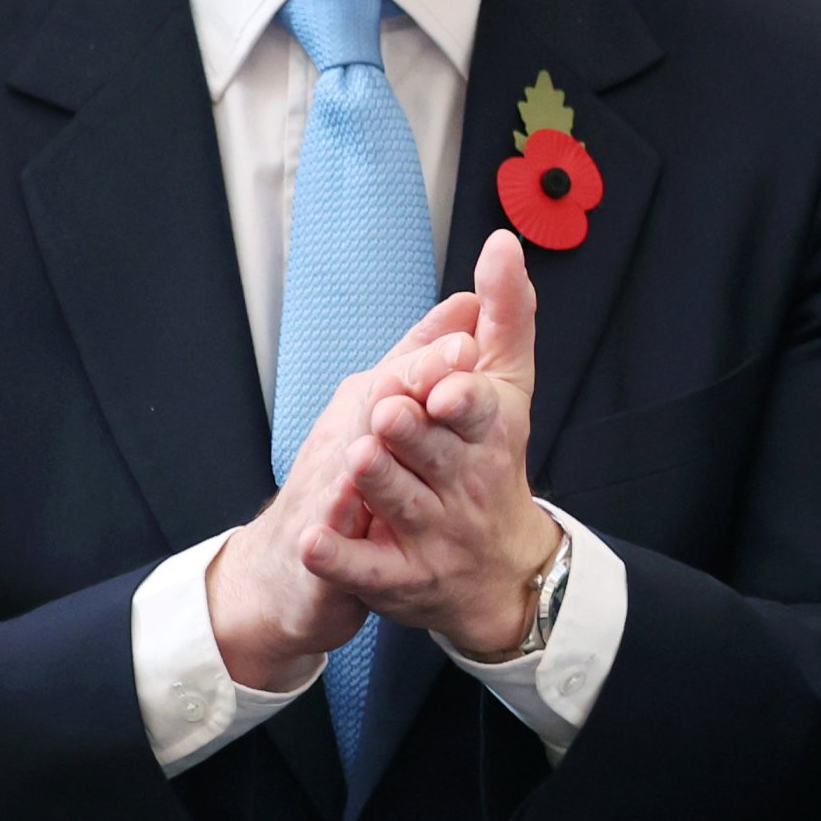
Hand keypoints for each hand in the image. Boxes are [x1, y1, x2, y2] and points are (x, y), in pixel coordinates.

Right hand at [202, 292, 491, 687]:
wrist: (294, 565)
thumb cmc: (358, 475)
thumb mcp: (389, 412)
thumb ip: (430, 358)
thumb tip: (470, 302)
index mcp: (378, 409)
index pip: (407, 378)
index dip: (435, 364)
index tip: (469, 347)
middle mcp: (354, 446)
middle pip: (377, 418)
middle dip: (399, 403)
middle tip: (416, 393)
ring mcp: (335, 502)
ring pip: (351, 481)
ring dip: (362, 467)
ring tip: (365, 455)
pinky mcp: (326, 560)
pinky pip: (327, 555)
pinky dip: (324, 549)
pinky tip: (316, 543)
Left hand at [302, 231, 561, 661]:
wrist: (495, 570)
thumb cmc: (491, 462)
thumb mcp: (507, 388)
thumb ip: (504, 316)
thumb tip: (501, 243)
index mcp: (488, 435)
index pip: (479, 412)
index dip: (463, 400)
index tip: (447, 387)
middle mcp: (464, 482)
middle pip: (436, 454)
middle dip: (412, 434)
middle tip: (388, 416)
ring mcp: (434, 532)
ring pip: (402, 503)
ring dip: (380, 483)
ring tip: (360, 461)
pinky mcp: (402, 577)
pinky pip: (367, 567)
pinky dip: (340, 555)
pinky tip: (314, 540)